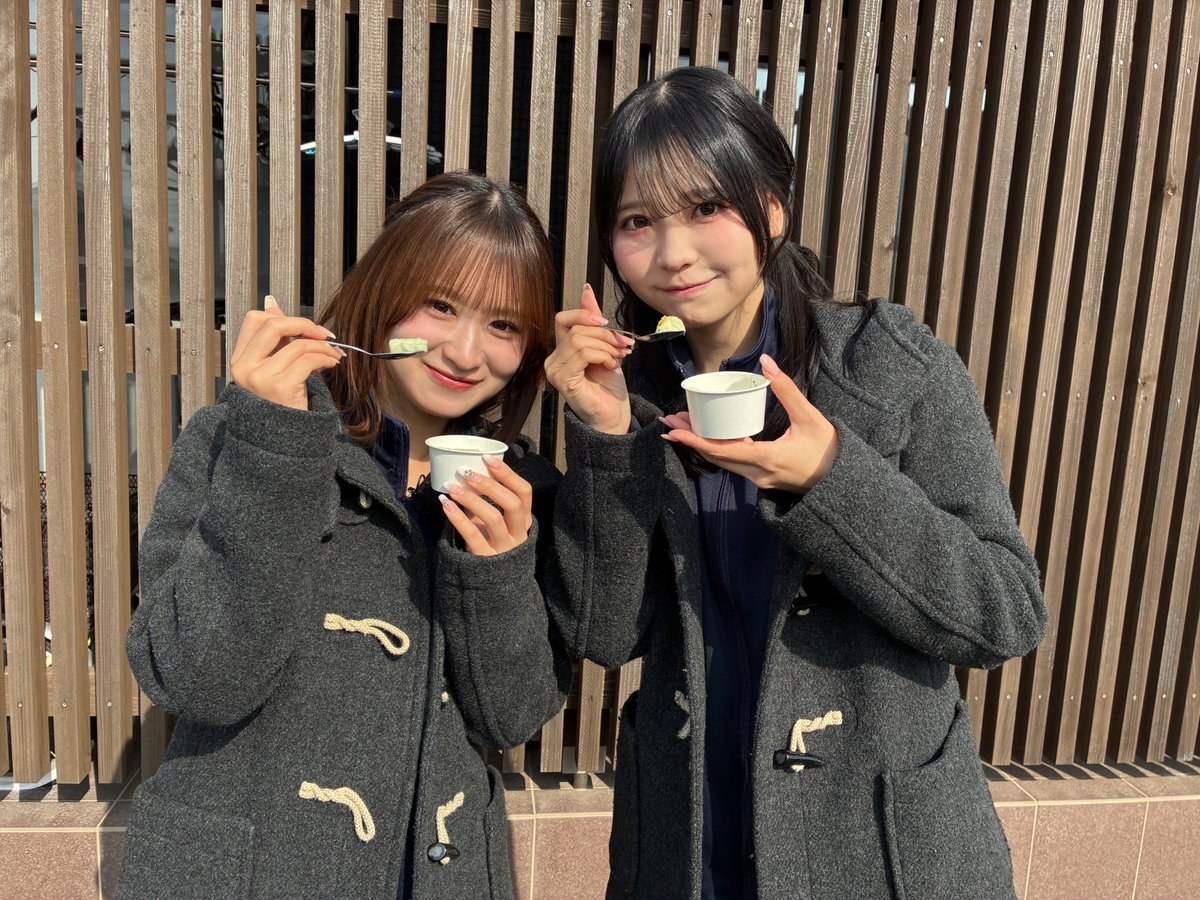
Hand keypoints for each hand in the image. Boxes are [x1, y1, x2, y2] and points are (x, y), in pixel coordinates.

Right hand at [229, 296, 344, 410]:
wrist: (283, 442)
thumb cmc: (282, 404)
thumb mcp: (274, 369)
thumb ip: (274, 341)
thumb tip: (272, 304)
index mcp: (240, 360)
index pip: (254, 320)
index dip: (282, 316)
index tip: (304, 328)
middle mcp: (244, 368)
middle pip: (272, 324)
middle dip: (303, 324)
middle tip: (324, 334)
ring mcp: (260, 378)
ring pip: (297, 344)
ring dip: (323, 346)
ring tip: (333, 355)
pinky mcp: (280, 387)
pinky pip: (308, 359)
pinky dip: (325, 358)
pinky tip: (331, 364)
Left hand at [438, 455, 534, 554]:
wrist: (492, 586)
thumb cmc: (491, 545)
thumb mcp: (499, 524)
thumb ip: (491, 503)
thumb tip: (471, 472)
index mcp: (524, 522)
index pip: (524, 493)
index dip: (508, 474)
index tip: (487, 459)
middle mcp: (518, 535)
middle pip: (512, 504)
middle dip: (489, 484)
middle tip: (466, 472)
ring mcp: (503, 549)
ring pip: (493, 518)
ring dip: (471, 498)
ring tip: (452, 487)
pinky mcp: (486, 560)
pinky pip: (472, 535)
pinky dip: (458, 517)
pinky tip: (446, 505)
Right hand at [543, 284, 633, 434]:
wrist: (614, 416)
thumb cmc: (609, 388)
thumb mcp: (605, 347)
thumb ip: (595, 323)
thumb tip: (586, 291)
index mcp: (562, 351)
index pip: (563, 319)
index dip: (584, 314)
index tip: (606, 321)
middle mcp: (553, 360)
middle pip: (576, 328)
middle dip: (605, 333)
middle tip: (624, 344)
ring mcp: (555, 371)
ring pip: (580, 339)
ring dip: (606, 346)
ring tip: (618, 357)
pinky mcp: (563, 380)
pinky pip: (582, 353)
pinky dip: (601, 355)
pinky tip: (610, 365)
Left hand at [659, 354, 838, 493]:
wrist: (841, 481)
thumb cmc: (828, 449)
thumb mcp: (809, 417)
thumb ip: (787, 389)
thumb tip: (766, 362)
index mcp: (767, 458)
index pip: (722, 451)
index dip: (695, 442)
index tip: (674, 432)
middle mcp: (756, 473)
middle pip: (715, 457)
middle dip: (690, 440)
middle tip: (669, 421)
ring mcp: (757, 478)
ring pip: (722, 462)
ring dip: (701, 444)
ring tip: (682, 426)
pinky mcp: (760, 477)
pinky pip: (732, 463)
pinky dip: (716, 449)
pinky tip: (707, 435)